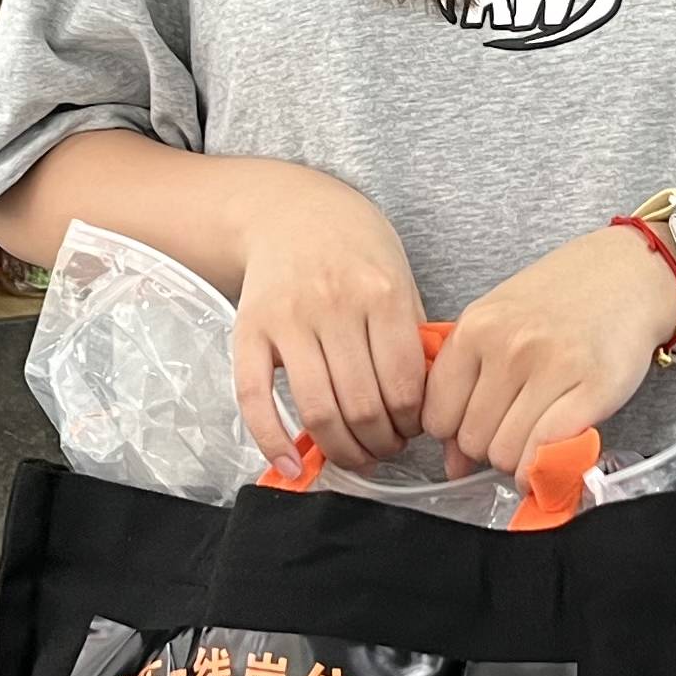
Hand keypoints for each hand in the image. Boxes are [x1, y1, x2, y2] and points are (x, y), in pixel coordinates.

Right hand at [230, 170, 427, 475]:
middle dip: (380, 443)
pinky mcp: (248, 331)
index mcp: (380, 294)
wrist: (290, 210)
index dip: (412, 423)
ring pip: (317, 410)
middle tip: (386, 448)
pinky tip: (292, 465)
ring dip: (341, 449)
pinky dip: (273, 441)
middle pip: (362, 406)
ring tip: (355, 454)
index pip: (403, 386)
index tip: (414, 431)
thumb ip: (411, 336)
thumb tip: (428, 405)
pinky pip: (255, 398)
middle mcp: (333, 306)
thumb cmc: (355, 248)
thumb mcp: (399, 277)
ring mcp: (287, 320)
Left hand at [425, 225, 675, 484]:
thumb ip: (466, 384)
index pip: (437, 416)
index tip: (474, 426)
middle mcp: (509, 346)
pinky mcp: (594, 390)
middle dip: (487, 447)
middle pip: (471, 440)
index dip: (453, 433)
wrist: (630, 274)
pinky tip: (546, 461)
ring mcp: (553, 367)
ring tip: (533, 436)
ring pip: (505, 454)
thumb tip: (452, 464)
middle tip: (512, 429)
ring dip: (516, 459)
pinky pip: (545, 452)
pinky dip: (540, 469)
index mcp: (476, 327)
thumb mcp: (498, 322)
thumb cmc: (560, 300)